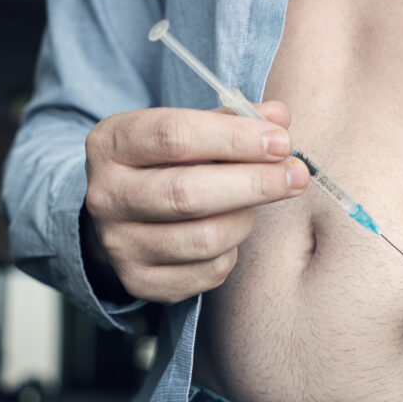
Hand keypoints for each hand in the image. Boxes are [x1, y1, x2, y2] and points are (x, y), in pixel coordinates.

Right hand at [83, 102, 308, 304]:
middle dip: (254, 183)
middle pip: (188, 193)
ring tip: (254, 204)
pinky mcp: (140, 282)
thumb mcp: (186, 129)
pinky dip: (232, 252)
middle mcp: (106, 196)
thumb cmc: (165, 163)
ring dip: (245, 219)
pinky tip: (230, 233)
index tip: (281, 140)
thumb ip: (231, 120)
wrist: (121, 216)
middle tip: (296, 175)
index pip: (174, 136)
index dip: (235, 138)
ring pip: (204, 238)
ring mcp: (119, 245)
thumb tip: (278, 119)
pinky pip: (207, 272)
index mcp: (111, 143)